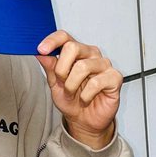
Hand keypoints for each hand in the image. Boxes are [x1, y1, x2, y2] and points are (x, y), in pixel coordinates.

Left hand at [36, 31, 121, 148]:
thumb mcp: (54, 84)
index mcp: (75, 52)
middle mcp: (90, 54)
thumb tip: (41, 53)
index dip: (52, 41)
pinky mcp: (114, 78)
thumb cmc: (71, 100)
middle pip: (73, 47)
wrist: (84, 120)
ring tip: (73, 94)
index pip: (64, 37)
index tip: (41, 50)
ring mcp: (103, 65)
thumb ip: (50, 67)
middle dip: (61, 69)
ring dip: (71, 85)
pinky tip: (85, 99)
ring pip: (82, 66)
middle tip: (61, 82)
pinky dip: (85, 95)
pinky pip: (96, 82)